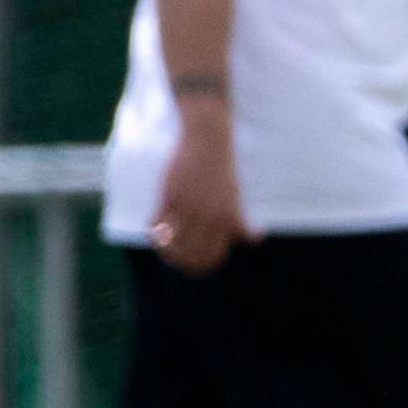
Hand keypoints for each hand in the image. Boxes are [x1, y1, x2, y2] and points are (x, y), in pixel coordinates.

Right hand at [150, 125, 249, 275]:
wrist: (209, 141)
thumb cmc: (223, 169)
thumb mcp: (237, 198)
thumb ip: (240, 221)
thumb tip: (254, 240)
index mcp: (228, 218)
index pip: (214, 255)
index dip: (203, 265)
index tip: (194, 266)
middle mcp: (209, 216)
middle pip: (191, 253)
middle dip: (182, 262)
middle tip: (175, 260)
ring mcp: (189, 207)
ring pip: (171, 243)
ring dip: (164, 250)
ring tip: (162, 249)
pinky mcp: (170, 196)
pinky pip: (157, 224)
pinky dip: (153, 231)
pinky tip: (153, 228)